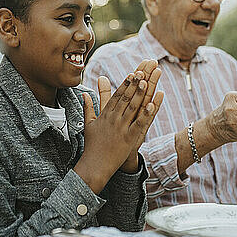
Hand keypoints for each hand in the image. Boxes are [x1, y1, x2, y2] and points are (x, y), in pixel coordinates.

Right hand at [75, 72, 159, 192]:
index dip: (125, 84)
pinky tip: (153, 104)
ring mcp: (121, 128)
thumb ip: (88, 107)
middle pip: (125, 98)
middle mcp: (113, 119)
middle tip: (142, 71)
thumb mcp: (88, 124)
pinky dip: (146, 113)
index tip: (132, 73)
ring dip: (139, 93)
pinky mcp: (128, 138)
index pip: (116, 96)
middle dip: (134, 84)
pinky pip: (138, 123)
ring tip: (146, 81)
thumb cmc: (92, 145)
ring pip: (132, 107)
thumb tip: (84, 93)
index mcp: (105, 115)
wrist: (94, 165)